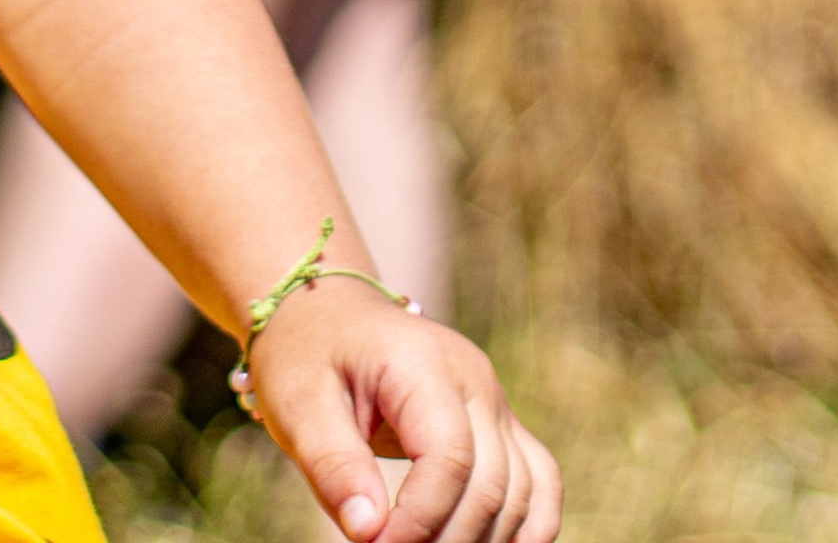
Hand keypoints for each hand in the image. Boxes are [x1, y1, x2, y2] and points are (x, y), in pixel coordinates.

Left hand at [248, 283, 560, 542]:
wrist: (329, 316)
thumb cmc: (308, 357)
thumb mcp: (298, 405)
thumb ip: (334, 466)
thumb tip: (369, 532)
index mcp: (422, 362)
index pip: (448, 456)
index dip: (420, 519)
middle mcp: (473, 378)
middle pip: (490, 481)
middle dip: (448, 539)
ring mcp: (494, 399)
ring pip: (521, 490)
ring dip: (485, 540)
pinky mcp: (499, 423)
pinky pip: (538, 480)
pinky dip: (528, 527)